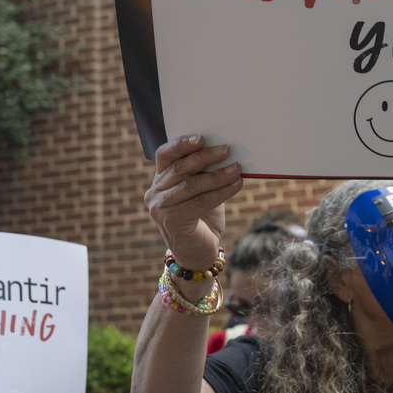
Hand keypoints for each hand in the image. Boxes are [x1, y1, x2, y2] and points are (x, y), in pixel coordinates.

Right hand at [145, 136, 242, 269]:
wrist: (198, 255)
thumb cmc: (202, 220)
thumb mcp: (201, 192)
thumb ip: (204, 174)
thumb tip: (226, 153)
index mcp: (159, 181)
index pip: (165, 155)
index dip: (181, 144)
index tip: (201, 138)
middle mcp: (155, 193)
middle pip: (180, 168)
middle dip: (205, 157)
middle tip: (227, 150)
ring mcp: (161, 208)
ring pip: (192, 185)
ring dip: (218, 175)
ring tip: (237, 169)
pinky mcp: (172, 222)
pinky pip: (200, 201)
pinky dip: (221, 192)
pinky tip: (236, 185)